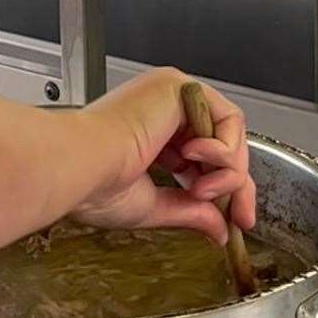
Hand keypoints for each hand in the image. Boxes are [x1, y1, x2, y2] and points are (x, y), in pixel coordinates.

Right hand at [67, 68, 255, 244]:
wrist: (79, 166)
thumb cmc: (94, 184)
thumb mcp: (153, 206)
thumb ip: (190, 212)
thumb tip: (220, 230)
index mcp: (149, 134)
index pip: (204, 160)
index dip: (225, 190)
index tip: (236, 220)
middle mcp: (161, 111)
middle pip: (223, 145)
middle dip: (236, 185)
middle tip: (237, 215)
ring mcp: (170, 96)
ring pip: (230, 133)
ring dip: (227, 171)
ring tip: (203, 191)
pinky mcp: (178, 87)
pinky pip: (227, 118)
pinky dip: (223, 150)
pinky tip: (195, 162)